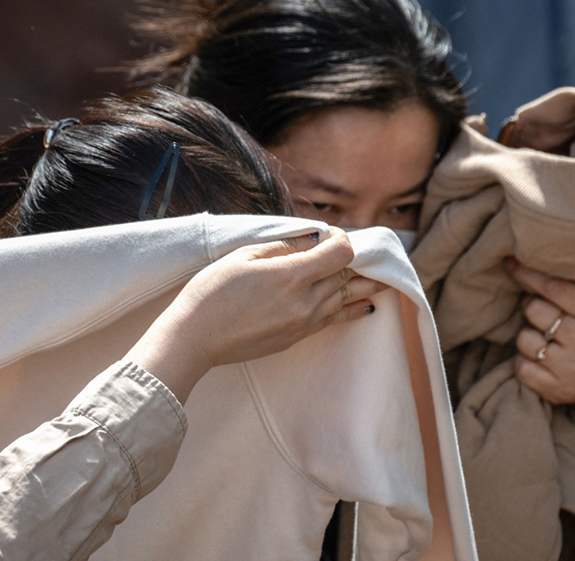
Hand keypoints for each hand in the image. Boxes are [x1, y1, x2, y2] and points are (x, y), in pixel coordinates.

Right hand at [130, 228, 385, 401]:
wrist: (194, 339)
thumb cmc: (211, 292)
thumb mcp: (244, 256)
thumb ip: (284, 246)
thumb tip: (312, 239)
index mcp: (292, 276)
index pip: (341, 253)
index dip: (341, 239)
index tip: (329, 235)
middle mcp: (305, 302)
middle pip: (345, 276)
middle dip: (352, 262)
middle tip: (353, 253)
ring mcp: (303, 323)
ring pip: (344, 300)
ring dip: (360, 286)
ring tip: (379, 278)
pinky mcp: (296, 338)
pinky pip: (333, 321)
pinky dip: (351, 309)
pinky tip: (365, 305)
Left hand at [505, 258, 574, 404]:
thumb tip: (537, 257)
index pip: (555, 288)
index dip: (529, 274)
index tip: (511, 263)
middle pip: (534, 311)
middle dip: (531, 307)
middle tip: (540, 311)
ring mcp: (573, 370)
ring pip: (524, 340)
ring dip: (528, 336)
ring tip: (545, 337)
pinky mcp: (558, 390)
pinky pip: (521, 366)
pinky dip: (524, 360)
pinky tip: (541, 358)